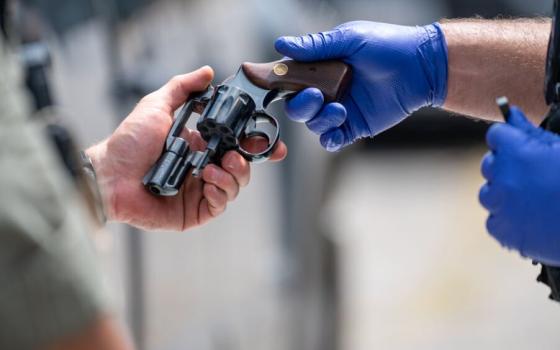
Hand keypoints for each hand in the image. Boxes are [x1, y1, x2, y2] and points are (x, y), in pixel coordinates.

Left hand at [86, 67, 286, 230]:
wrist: (109, 173)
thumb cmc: (129, 142)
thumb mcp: (158, 105)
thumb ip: (183, 88)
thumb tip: (208, 72)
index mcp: (200, 145)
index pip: (237, 146)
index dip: (257, 147)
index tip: (272, 145)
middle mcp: (203, 168)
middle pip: (241, 168)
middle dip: (246, 162)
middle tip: (233, 155)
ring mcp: (198, 192)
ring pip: (233, 187)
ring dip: (232, 177)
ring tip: (213, 168)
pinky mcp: (191, 212)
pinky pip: (218, 206)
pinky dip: (220, 194)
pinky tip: (209, 183)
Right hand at [275, 21, 447, 150]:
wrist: (421, 66)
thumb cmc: (387, 46)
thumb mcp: (349, 39)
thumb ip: (315, 46)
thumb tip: (281, 45)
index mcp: (320, 67)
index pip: (289, 76)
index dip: (276, 80)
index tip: (263, 80)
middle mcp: (326, 89)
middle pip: (296, 106)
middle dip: (300, 105)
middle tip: (316, 96)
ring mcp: (339, 109)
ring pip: (312, 124)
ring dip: (320, 119)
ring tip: (341, 108)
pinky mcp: (354, 126)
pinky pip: (332, 139)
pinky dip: (329, 138)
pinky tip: (338, 128)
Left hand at [480, 106, 559, 265]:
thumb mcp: (559, 148)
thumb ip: (531, 132)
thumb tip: (511, 114)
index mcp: (515, 152)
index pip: (497, 136)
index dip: (511, 140)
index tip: (521, 146)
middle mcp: (501, 178)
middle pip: (491, 164)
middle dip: (507, 166)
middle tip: (534, 175)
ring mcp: (500, 206)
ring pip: (489, 193)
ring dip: (504, 193)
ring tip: (535, 199)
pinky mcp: (503, 231)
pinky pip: (494, 220)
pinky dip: (508, 219)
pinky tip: (531, 218)